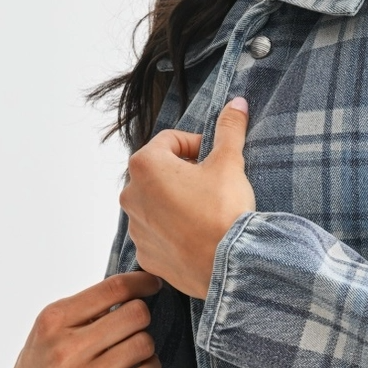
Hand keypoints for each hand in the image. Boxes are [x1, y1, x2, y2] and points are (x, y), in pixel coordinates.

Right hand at [0, 271, 162, 367]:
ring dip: (147, 345)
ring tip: (137, 349)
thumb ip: (84, 309)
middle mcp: (67, 349)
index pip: (113, 289)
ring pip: (143, 345)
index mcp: (54, 320)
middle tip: (136, 325)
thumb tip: (131, 289)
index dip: (142, 283)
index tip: (152, 284)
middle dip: (143, 316)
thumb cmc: (43, 366)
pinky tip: (143, 367)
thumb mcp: (50, 329)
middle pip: (135, 314)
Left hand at [119, 96, 254, 298]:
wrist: (228, 264)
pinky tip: (197, 235)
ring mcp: (135, 227)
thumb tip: (237, 103)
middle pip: (159, 172)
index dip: (197, 145)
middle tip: (212, 185)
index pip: (170, 140)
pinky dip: (173, 230)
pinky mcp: (145, 254)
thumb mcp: (229, 162)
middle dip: (184, 174)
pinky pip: (157, 233)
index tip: (215, 159)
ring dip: (176, 202)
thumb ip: (229, 129)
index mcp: (145, 165)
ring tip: (205, 213)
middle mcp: (131, 194)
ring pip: (157, 204)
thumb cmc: (224, 210)